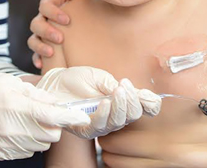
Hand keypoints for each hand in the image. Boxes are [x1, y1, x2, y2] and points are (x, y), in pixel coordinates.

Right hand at [0, 73, 89, 160]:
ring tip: (27, 119)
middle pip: (51, 135)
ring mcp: (5, 144)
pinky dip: (27, 142)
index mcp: (16, 106)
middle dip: (54, 125)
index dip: (71, 117)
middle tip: (45, 113)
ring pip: (40, 145)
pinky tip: (15, 128)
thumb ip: (38, 94)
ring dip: (41, 134)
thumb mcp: (12, 82)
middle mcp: (12, 128)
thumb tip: (59, 103)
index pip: (52, 116)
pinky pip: (25, 151)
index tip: (83, 117)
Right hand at [28, 0, 83, 68]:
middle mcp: (44, 20)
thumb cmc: (89, 6)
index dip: (53, 12)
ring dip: (40, 46)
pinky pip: (35, 56)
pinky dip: (37, 59)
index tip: (67, 20)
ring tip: (51, 53)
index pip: (45, 5)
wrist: (94, 26)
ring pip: (32, 40)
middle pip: (36, 24)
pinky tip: (42, 65)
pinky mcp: (44, 51)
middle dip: (46, 31)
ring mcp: (42, 36)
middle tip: (60, 38)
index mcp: (53, 5)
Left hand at [38, 67, 161, 137]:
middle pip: (132, 115)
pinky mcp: (84, 129)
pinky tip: (104, 102)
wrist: (55, 83)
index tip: (150, 97)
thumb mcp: (101, 77)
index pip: (143, 108)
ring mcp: (100, 124)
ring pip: (118, 122)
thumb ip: (119, 86)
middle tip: (124, 86)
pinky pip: (98, 126)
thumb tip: (143, 93)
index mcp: (121, 102)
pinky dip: (104, 114)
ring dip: (120, 106)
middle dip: (132, 101)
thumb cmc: (78, 80)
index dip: (150, 104)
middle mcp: (114, 116)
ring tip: (117, 90)